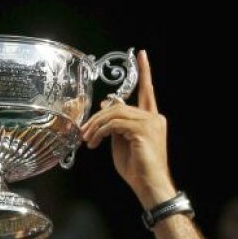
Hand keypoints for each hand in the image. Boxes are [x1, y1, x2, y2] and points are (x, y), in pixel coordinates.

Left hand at [81, 51, 174, 206]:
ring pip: (115, 113)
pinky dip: (100, 132)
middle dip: (97, 118)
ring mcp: (150, 122)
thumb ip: (114, 124)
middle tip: (83, 132)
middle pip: (119, 106)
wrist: (148, 184)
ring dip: (96, 126)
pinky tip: (94, 143)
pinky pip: (114, 124)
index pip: (146, 91)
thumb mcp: (120, 142)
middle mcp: (154, 117)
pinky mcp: (143, 130)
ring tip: (87, 140)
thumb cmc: (136, 167)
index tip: (141, 54)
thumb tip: (105, 106)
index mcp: (151, 118)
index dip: (144, 72)